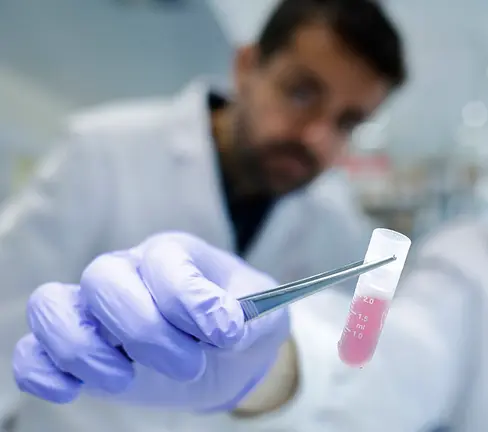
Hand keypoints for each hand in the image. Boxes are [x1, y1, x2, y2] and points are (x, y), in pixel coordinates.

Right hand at [13, 232, 290, 410]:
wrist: (226, 355)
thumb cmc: (241, 323)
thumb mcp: (264, 315)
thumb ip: (250, 316)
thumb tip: (223, 325)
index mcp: (174, 255)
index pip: (163, 260)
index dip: (189, 299)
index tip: (222, 334)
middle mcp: (128, 272)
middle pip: (103, 279)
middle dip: (145, 330)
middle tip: (188, 365)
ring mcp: (94, 310)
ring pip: (52, 307)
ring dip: (87, 350)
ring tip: (127, 379)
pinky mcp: (75, 349)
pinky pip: (31, 352)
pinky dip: (44, 372)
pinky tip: (75, 389)